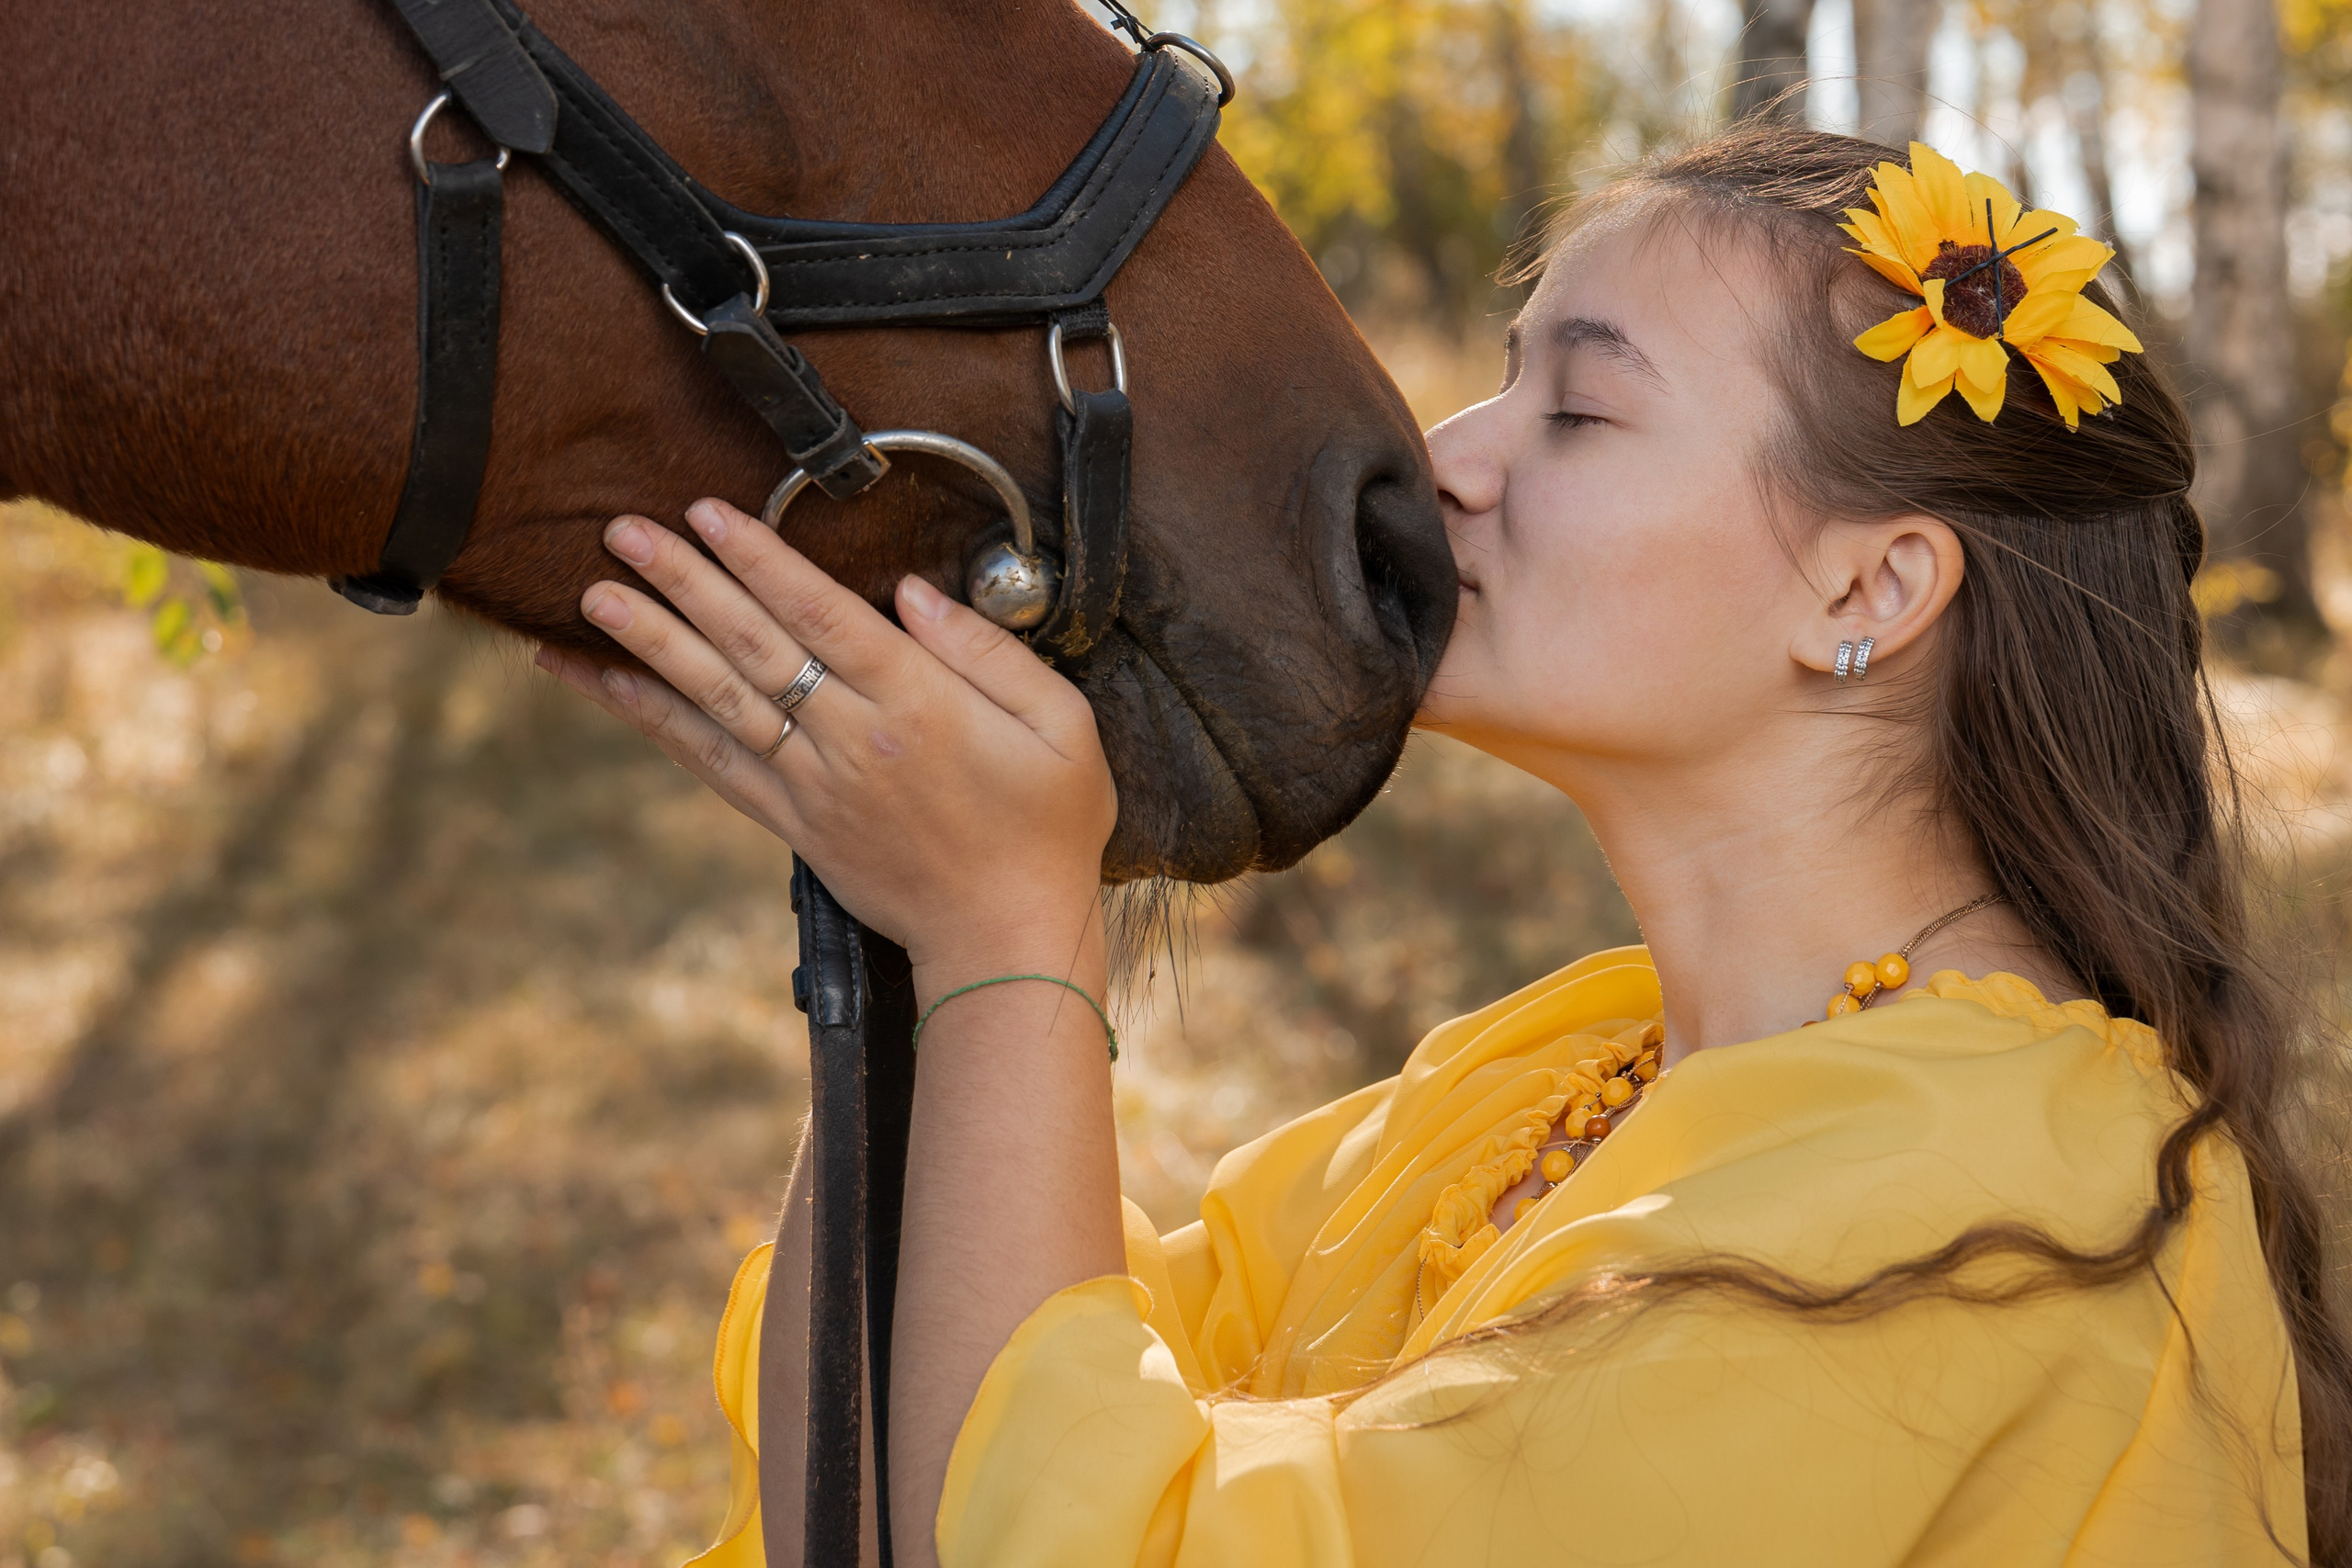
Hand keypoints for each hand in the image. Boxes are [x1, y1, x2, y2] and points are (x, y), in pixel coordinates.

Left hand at [536, 498, 1116, 977]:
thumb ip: (989, 653)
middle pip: (753, 648)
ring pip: (718, 701)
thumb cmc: (1047, 829)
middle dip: (684, 583)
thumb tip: (913, 591)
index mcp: (918, 706)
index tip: (707, 511)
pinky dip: (654, 719)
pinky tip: (608, 682)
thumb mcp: (1064, 727)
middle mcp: (852, 742)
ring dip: (652, 644)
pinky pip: (711, 762)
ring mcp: (813, 786)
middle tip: (623, 529)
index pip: (822, 616)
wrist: (1004, 939)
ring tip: (593, 595)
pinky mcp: (792, 824)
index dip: (760, 560)